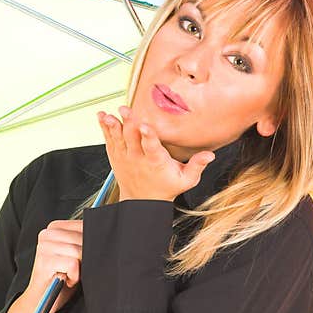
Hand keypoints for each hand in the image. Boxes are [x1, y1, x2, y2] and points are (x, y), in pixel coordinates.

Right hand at [22, 219, 82, 312]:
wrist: (41, 301)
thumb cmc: (62, 277)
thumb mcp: (76, 254)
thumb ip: (85, 240)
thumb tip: (107, 234)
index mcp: (54, 227)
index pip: (85, 226)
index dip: (91, 244)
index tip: (80, 259)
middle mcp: (47, 234)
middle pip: (83, 239)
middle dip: (85, 258)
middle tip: (74, 270)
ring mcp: (44, 247)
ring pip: (79, 252)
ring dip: (79, 269)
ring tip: (69, 275)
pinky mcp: (45, 261)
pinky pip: (73, 264)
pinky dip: (74, 276)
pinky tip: (65, 280)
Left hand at [97, 105, 215, 201]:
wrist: (141, 202)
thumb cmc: (165, 187)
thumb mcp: (185, 180)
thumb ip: (197, 166)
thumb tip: (210, 155)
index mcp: (156, 162)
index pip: (152, 148)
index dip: (148, 136)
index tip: (145, 126)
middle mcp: (138, 159)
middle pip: (133, 138)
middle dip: (129, 123)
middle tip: (126, 110)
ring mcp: (125, 157)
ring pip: (118, 139)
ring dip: (113, 126)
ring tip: (109, 115)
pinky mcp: (117, 156)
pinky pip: (109, 140)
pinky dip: (105, 128)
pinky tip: (102, 116)